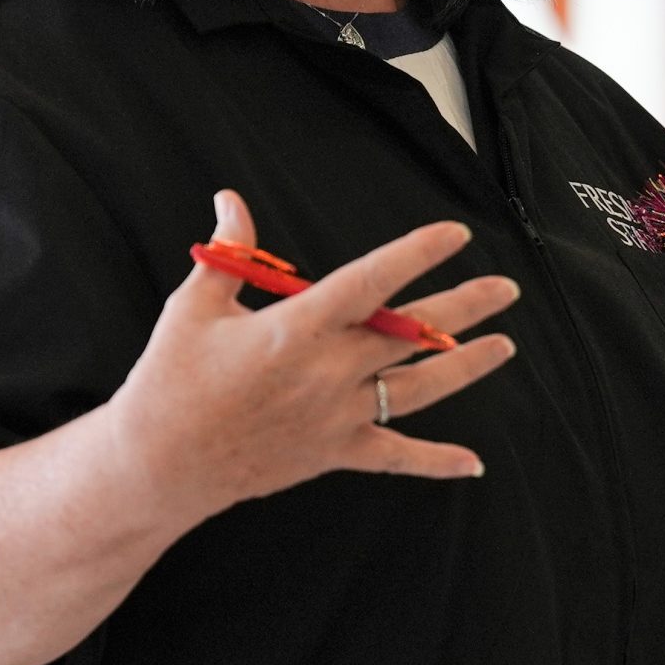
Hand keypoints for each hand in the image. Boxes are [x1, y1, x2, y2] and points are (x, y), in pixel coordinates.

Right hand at [111, 190, 520, 519]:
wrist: (157, 465)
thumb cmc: (169, 380)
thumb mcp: (193, 305)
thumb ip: (230, 251)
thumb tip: (231, 198)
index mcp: (296, 328)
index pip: (370, 280)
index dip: (416, 253)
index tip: (455, 233)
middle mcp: (327, 371)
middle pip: (411, 332)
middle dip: (465, 306)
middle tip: (507, 287)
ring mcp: (336, 416)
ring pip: (418, 388)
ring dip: (466, 366)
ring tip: (505, 345)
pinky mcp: (333, 454)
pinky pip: (394, 458)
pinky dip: (436, 463)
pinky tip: (474, 464)